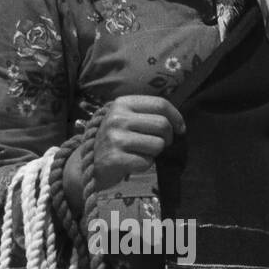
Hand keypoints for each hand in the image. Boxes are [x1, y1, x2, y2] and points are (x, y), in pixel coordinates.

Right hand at [62, 95, 184, 213]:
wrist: (88, 164)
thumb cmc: (115, 140)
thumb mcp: (126, 118)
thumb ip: (147, 115)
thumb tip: (179, 123)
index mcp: (122, 103)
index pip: (160, 104)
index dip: (176, 117)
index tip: (180, 129)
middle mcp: (117, 117)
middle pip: (162, 124)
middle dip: (168, 138)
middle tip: (159, 145)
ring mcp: (115, 138)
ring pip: (158, 144)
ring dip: (154, 153)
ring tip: (141, 153)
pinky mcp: (114, 158)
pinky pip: (146, 162)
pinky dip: (144, 165)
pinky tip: (132, 163)